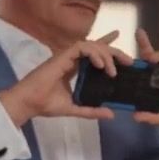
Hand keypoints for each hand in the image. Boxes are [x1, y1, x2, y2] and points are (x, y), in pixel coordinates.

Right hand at [0, 30, 129, 126]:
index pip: (94, 54)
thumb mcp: (75, 108)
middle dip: (114, 50)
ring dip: (105, 55)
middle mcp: (72, 60)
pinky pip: (81, 47)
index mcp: (75, 68)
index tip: (125, 55)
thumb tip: (111, 114)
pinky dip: (93, 53)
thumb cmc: (46, 105)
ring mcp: (67, 56)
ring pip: (92, 45)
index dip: (109, 50)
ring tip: (112, 70)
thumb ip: (91, 110)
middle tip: (129, 60)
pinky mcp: (62, 55)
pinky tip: (101, 65)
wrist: (29, 104)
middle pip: (97, 47)